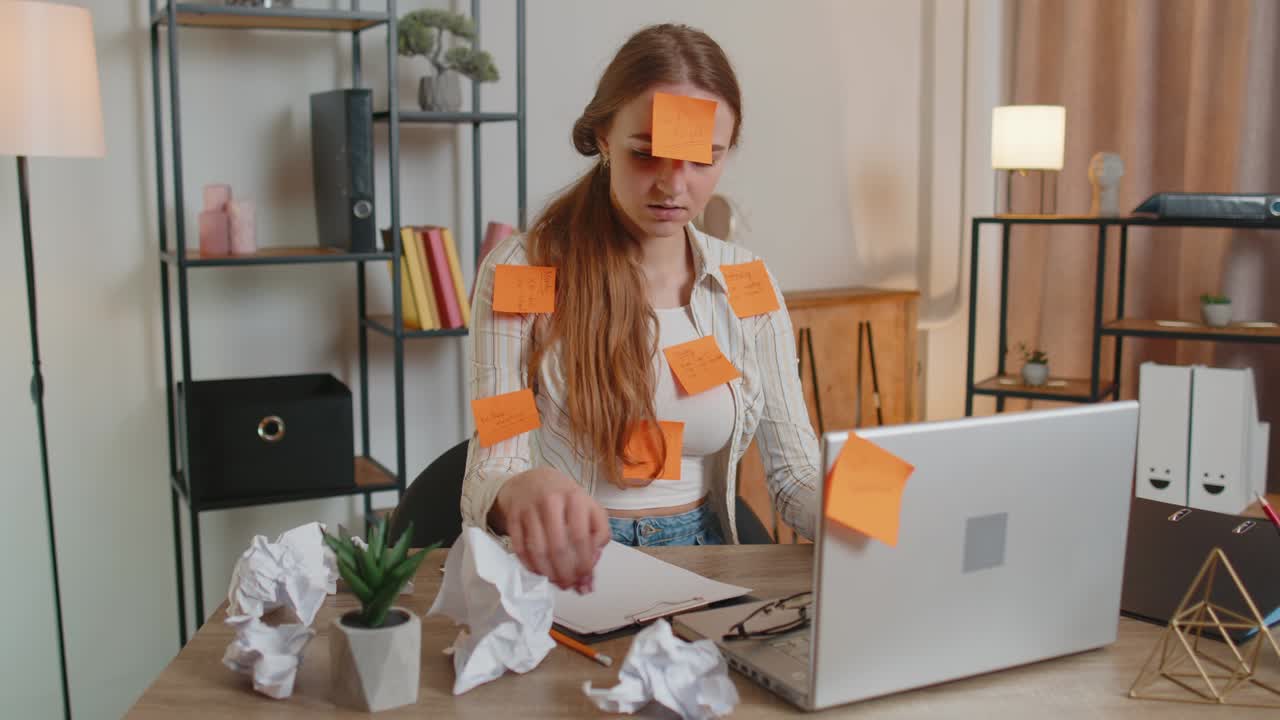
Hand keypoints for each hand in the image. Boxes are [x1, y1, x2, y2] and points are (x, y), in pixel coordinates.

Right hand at [490, 467, 610, 591]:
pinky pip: (520, 548)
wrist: (533, 480)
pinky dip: (530, 565)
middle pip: (558, 547)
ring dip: (548, 573)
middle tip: (570, 585)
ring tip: (556, 581)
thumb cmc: (565, 498)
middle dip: (565, 573)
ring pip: (538, 550)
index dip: (584, 563)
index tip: (586, 578)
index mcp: (575, 498)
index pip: (581, 538)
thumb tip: (593, 563)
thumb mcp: (589, 506)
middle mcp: (552, 501)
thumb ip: (599, 532)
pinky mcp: (513, 517)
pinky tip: (540, 572)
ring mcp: (530, 509)